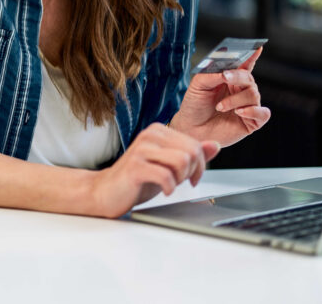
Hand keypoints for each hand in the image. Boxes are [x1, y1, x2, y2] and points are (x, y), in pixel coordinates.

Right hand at [89, 123, 220, 217]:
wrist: (106, 191)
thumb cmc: (137, 179)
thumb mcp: (169, 165)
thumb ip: (192, 154)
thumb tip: (215, 145)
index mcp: (158, 131)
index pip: (195, 144)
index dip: (200, 165)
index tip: (189, 177)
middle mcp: (149, 135)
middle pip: (192, 151)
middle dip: (191, 172)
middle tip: (179, 182)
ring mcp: (141, 149)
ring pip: (182, 161)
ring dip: (180, 179)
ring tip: (169, 184)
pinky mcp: (135, 167)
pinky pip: (166, 176)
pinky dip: (170, 188)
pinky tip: (163, 191)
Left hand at [169, 48, 270, 146]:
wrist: (190, 129)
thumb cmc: (194, 106)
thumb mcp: (198, 85)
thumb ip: (211, 74)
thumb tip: (226, 71)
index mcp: (230, 80)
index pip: (244, 65)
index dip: (252, 56)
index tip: (257, 47)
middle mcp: (241, 91)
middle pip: (248, 78)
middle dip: (237, 76)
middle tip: (225, 77)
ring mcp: (248, 106)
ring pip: (253, 94)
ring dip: (235, 99)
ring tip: (220, 106)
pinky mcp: (252, 122)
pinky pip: (263, 113)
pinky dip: (253, 111)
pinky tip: (239, 112)